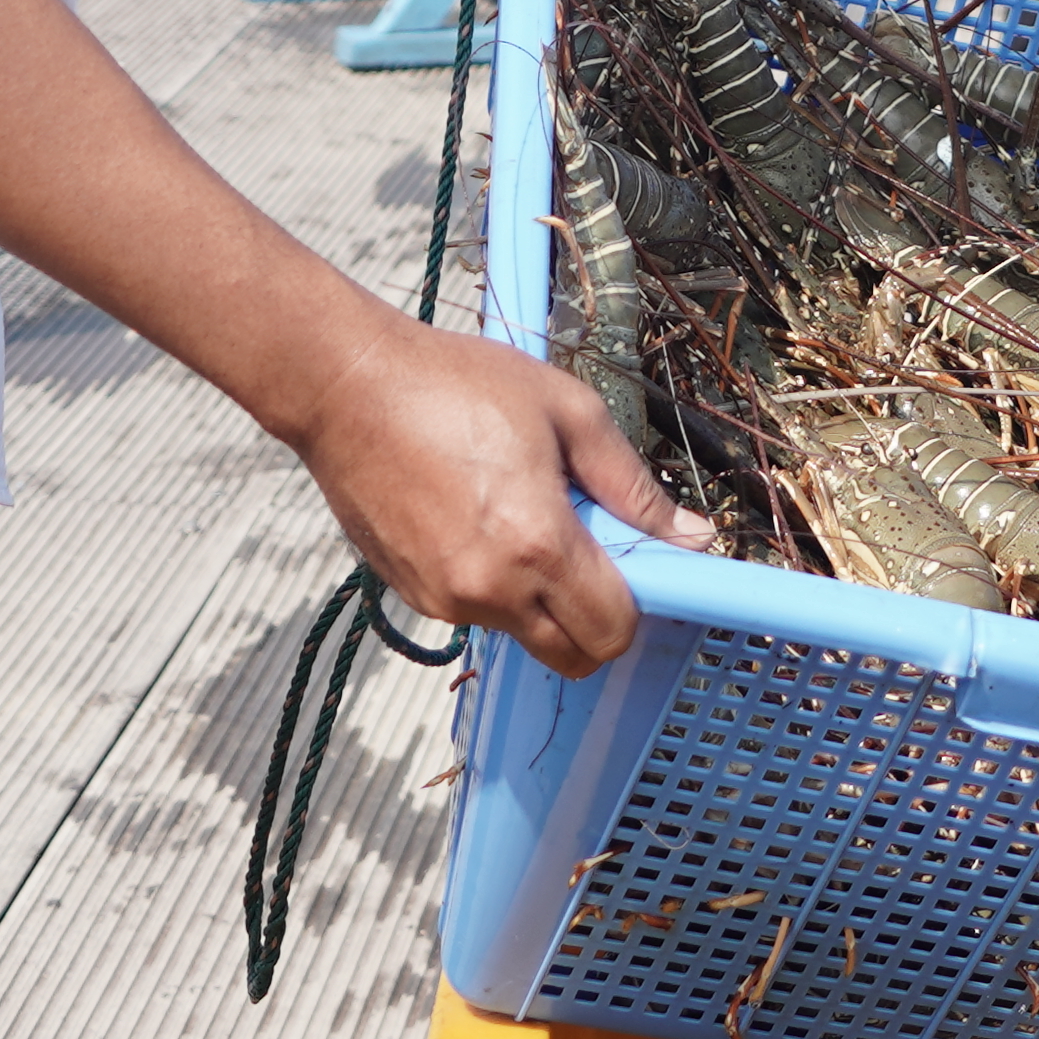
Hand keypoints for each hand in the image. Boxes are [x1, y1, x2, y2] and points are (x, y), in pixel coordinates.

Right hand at [284, 311, 710, 677]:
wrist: (345, 386)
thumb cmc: (456, 383)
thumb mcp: (566, 411)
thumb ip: (633, 485)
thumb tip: (693, 536)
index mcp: (537, 545)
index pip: (613, 631)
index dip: (638, 605)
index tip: (638, 565)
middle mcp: (489, 590)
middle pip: (573, 656)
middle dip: (596, 619)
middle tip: (590, 552)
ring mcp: (444, 601)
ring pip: (524, 633)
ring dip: (541, 598)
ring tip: (521, 517)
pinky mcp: (411, 596)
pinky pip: (477, 613)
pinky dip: (494, 586)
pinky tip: (476, 520)